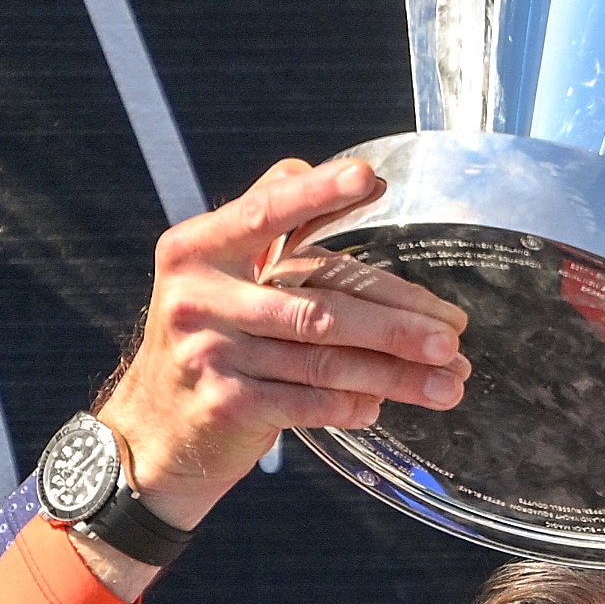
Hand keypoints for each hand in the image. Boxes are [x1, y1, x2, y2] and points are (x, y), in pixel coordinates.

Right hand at [90, 155, 469, 499]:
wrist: (152, 427)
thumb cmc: (206, 332)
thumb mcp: (217, 268)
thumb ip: (273, 218)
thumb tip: (358, 176)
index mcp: (198, 248)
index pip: (266, 214)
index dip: (317, 196)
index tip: (368, 179)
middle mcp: (198, 296)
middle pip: (317, 303)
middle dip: (395, 321)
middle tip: (452, 333)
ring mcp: (210, 353)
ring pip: (323, 360)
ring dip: (393, 374)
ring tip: (446, 380)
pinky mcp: (225, 405)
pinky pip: (306, 403)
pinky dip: (351, 404)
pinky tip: (382, 404)